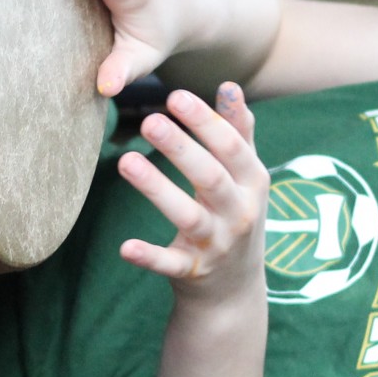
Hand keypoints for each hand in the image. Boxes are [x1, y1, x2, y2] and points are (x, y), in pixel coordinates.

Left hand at [118, 84, 267, 304]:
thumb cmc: (236, 217)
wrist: (235, 291)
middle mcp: (239, 213)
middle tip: (149, 120)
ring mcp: (216, 245)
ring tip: (126, 161)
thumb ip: (239, 133)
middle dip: (182, 148)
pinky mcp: (192, 272)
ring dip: (158, 189)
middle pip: (211, 177)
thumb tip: (229, 85)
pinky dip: (148, 257)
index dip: (205, 122)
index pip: (232, 147)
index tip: (175, 95)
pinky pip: (169, 264)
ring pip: (188, 216)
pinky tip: (125, 247)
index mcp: (252, 184)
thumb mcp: (248, 179)